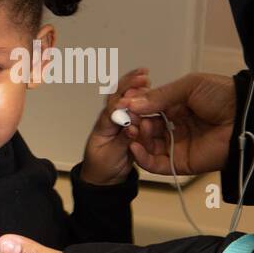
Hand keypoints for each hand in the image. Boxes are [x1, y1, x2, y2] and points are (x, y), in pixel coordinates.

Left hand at [79, 67, 149, 184]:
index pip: (113, 108)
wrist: (104, 177)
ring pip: (127, 99)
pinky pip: (136, 108)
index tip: (135, 92)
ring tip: (145, 76)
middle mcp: (111, 120)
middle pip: (118, 97)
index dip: (124, 99)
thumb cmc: (102, 167)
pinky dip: (143, 97)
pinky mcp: (130, 125)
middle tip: (143, 75)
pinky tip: (151, 90)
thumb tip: (131, 127)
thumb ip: (122, 141)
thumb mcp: (112, 156)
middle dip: (130, 84)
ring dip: (136, 86)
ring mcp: (120, 121)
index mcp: (103, 126)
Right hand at [121, 72, 236, 175]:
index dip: (134, 107)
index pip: (148, 109)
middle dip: (133, 123)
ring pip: (147, 146)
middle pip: (145, 128)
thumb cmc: (223, 96)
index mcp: (176, 106)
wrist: (246, 117)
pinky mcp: (181, 163)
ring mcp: (177, 145)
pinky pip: (156, 164)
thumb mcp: (189, 86)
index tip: (122, 104)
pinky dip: (142, 158)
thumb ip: (160, 96)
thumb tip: (132, 104)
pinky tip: (135, 146)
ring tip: (135, 129)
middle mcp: (175, 126)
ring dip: (136, 138)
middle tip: (126, 118)